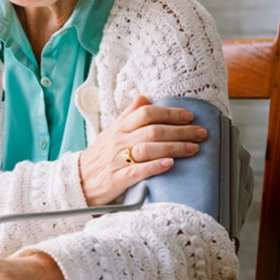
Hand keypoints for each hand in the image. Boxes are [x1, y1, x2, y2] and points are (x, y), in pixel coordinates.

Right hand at [79, 95, 206, 205]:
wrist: (78, 181)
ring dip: (173, 147)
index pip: (145, 113)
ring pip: (148, 149)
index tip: (188, 115)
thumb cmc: (98, 157)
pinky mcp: (117, 180)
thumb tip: (144, 97)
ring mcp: (117, 160)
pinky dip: (155, 167)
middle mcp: (118, 142)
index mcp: (118, 128)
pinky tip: (170, 164)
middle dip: (180, 131)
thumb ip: (128, 115)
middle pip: (152, 131)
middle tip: (201, 133)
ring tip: (193, 148)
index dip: (168, 113)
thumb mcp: (110, 132)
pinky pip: (137, 171)